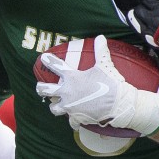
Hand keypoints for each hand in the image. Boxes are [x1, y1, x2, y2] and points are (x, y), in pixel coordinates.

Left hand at [35, 35, 158, 135]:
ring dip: (55, 106)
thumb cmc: (110, 83)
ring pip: (54, 108)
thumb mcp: (105, 65)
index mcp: (71, 78)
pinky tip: (75, 119)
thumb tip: (100, 37)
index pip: (55, 66)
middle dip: (41, 88)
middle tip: (40, 87)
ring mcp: (70, 107)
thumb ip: (100, 51)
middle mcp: (67, 92)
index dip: (48, 60)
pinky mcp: (77, 118)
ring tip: (56, 104)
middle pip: (45, 90)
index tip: (43, 57)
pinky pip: (70, 121)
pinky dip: (73, 120)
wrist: (118, 104)